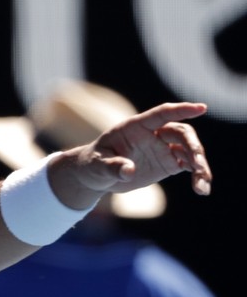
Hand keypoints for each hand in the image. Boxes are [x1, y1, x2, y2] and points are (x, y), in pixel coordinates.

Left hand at [62, 101, 212, 200]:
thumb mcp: (97, 165)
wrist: (98, 176)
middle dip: (193, 147)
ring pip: (190, 151)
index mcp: (136, 127)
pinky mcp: (169, 163)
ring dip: (200, 166)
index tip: (200, 108)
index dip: (180, 110)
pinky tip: (202, 189)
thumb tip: (128, 171)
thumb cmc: (94, 164)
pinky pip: (189, 166)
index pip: (161, 114)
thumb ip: (112, 166)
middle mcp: (155, 134)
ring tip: (203, 186)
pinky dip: (197, 175)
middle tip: (198, 164)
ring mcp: (164, 148)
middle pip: (182, 133)